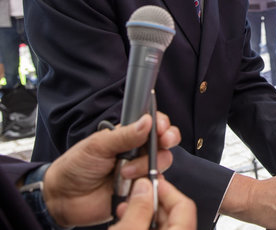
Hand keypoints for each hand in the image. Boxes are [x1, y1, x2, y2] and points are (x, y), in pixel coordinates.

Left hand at [43, 112, 180, 226]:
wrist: (63, 198)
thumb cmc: (76, 166)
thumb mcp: (98, 146)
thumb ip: (124, 135)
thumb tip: (147, 121)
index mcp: (128, 135)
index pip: (153, 124)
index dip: (161, 124)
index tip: (161, 127)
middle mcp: (138, 151)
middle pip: (165, 142)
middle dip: (167, 140)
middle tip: (163, 141)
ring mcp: (140, 170)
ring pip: (162, 163)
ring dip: (145, 165)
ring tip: (124, 172)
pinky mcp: (140, 190)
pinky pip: (155, 185)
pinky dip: (147, 184)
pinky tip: (130, 186)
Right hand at [112, 177, 195, 229]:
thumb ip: (138, 208)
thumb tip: (144, 187)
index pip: (184, 204)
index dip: (166, 190)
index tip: (150, 183)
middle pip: (173, 213)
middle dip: (152, 201)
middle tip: (135, 194)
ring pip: (163, 223)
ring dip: (144, 213)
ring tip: (125, 210)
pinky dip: (142, 225)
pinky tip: (125, 223)